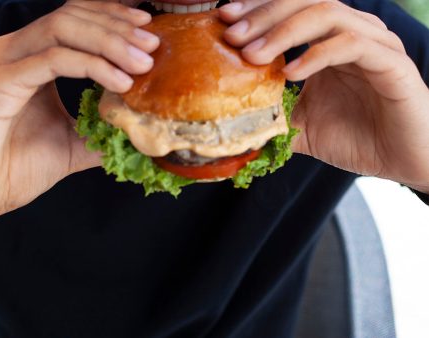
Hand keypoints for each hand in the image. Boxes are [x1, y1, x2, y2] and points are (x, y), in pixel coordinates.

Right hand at [0, 1, 158, 223]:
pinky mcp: (0, 81)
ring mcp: (5, 63)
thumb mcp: (74, 143)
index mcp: (31, 59)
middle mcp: (16, 52)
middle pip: (72, 16)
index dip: (113, 18)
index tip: (147, 30)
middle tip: (152, 46)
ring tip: (142, 64)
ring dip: (110, 42)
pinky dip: (91, 65)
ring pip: (63, 28)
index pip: (76, 20)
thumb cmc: (18, 167)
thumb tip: (137, 127)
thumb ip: (103, 130)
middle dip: (118, 28)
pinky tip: (120, 82)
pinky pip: (52, 60)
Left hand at [220, 0, 428, 192]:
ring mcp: (373, 45)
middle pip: (304, 1)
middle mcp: (351, 34)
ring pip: (327, 14)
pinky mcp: (391, 63)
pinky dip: (317, 55)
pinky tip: (291, 72)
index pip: (290, 9)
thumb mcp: (302, 127)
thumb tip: (234, 125)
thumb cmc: (357, 139)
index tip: (224, 21)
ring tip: (253, 56)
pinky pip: (352, 45)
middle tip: (232, 35)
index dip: (256, 10)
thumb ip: (273, 118)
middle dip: (263, 15)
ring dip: (285, 32)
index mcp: (328, 43)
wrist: (402, 160)